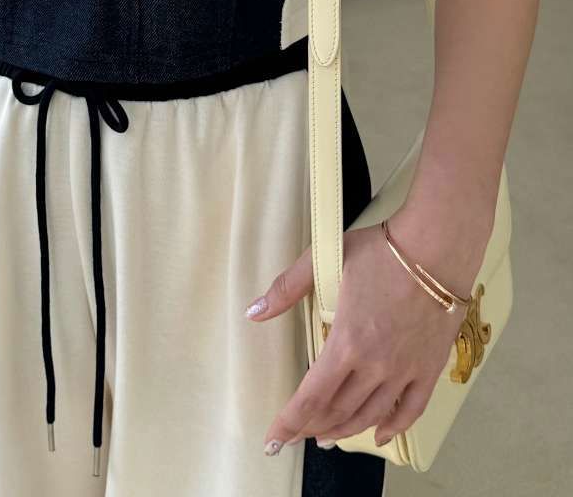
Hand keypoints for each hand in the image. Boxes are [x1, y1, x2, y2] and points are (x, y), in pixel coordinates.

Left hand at [246, 209, 488, 453]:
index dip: (289, 423)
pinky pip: (411, 410)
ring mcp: (404, 371)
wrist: (437, 249)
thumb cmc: (381, 251)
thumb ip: (288, 287)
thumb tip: (253, 312)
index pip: (310, 397)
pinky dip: (393, 428)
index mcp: (346, 343)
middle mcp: (374, 366)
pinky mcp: (429, 369)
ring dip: (345, 430)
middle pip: (338, 410)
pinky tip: (378, 435)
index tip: (273, 441)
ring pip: (370, 415)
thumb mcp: (326, 259)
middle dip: (312, 427)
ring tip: (327, 436)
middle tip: (298, 434)